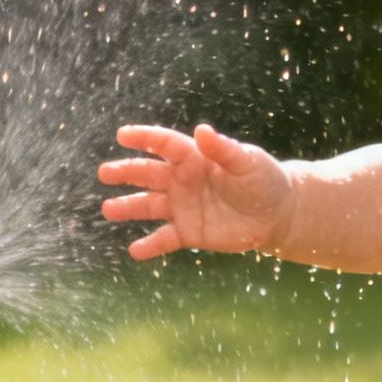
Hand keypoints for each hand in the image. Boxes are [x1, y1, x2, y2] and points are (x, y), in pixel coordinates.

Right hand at [98, 124, 292, 258]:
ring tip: (108, 209)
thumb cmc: (263, 180)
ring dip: (128, 207)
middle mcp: (183, 181)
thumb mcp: (247, 162)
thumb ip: (223, 149)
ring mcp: (183, 207)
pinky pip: (164, 239)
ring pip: (149, 205)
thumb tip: (202, 130)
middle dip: (126, 172)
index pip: (165, 145)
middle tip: (104, 173)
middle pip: (148, 174)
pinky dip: (150, 246)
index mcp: (195, 158)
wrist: (276, 214)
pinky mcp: (188, 232)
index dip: (144, 138)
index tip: (122, 134)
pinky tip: (134, 251)